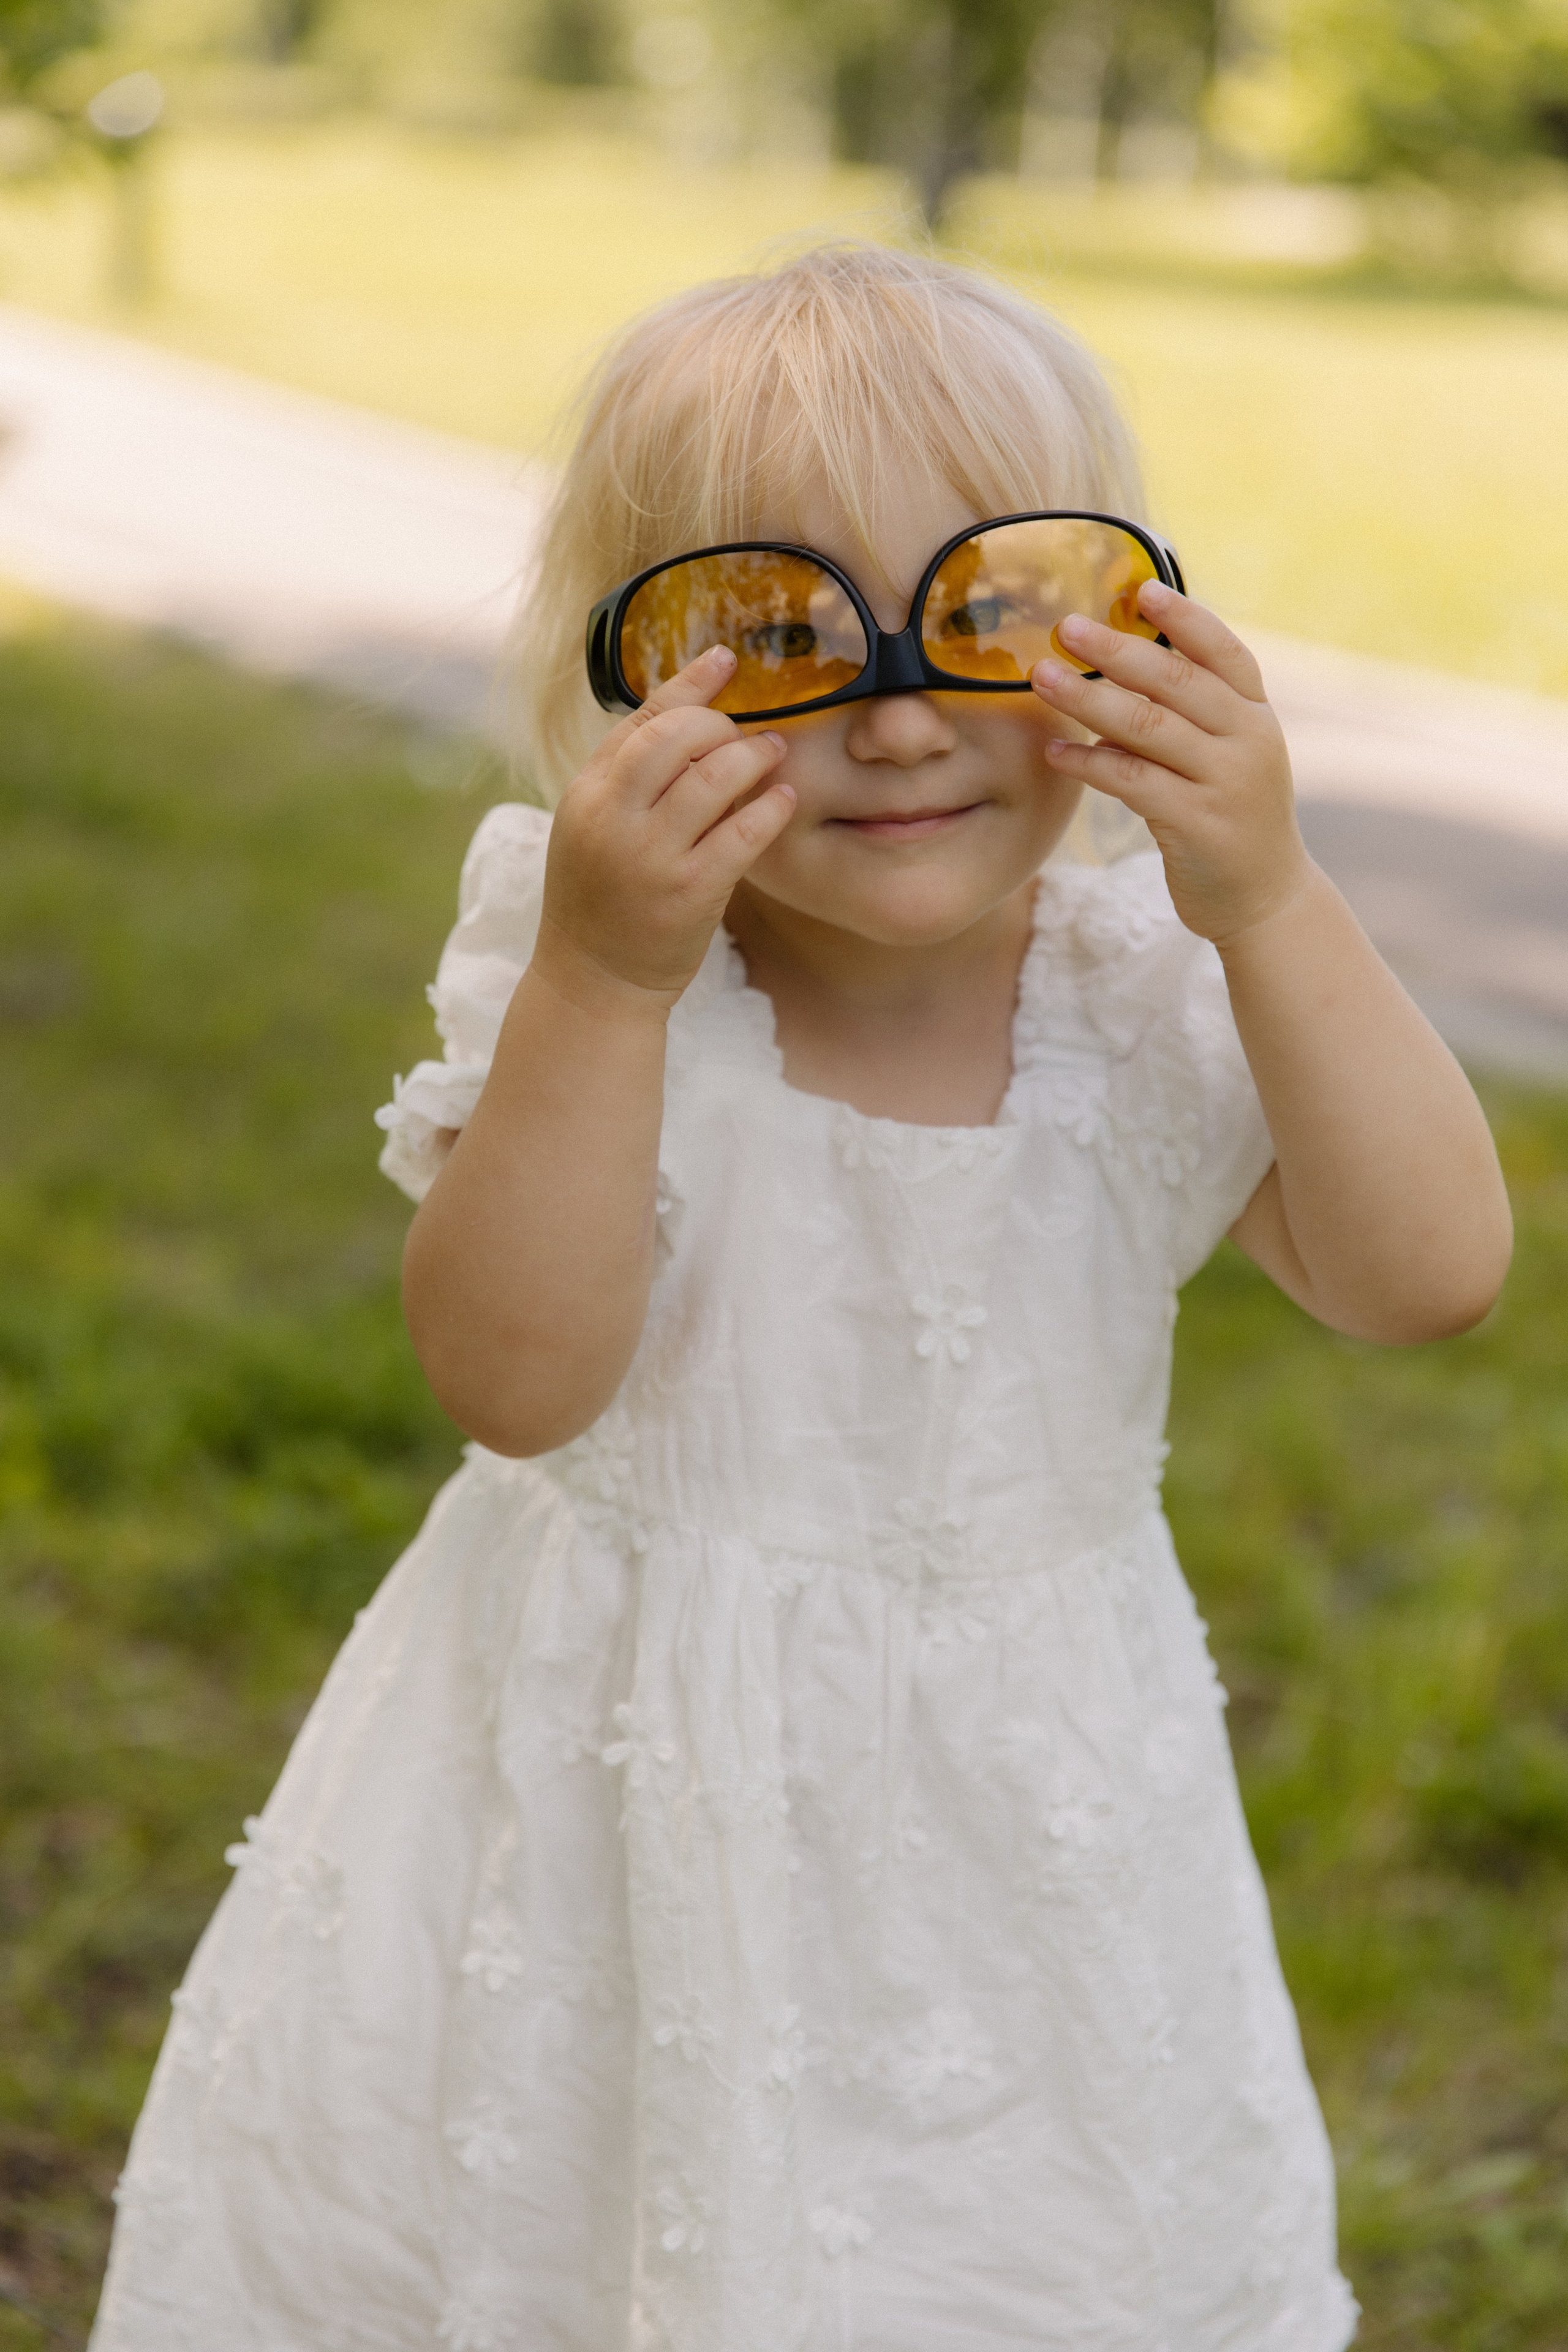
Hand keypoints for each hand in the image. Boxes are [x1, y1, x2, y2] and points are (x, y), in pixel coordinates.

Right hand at [534, 646, 795, 1011]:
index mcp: (587, 794)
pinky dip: (770, 808)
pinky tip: (785, 800)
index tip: (726, 659)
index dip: (688, 684)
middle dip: (721, 723)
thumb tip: (690, 724)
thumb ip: (628, 780)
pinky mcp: (690, 892)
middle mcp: (613, 818)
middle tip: (747, 732)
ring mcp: (651, 855)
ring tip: (774, 755)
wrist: (593, 982)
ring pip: (713, 777)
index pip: (640, 718)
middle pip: (677, 736)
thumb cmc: (602, 901)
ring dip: (753, 757)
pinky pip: (743, 832)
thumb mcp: (593, 830)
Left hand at [1032, 582, 1309, 946]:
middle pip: (1176, 681)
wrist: (1265, 899)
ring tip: (1041, 678)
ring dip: (1087, 699)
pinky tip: (1055, 753)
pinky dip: (1091, 763)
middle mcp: (1248, 740)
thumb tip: (1119, 668)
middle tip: (1065, 628)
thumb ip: (1192, 714)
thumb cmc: (1231, 818)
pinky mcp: (1198, 825)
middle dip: (1115, 650)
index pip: (1223, 652)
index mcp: (1256, 714)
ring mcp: (1226, 783)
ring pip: (1147, 727)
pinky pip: (1133, 782)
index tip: (1139, 589)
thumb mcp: (1229, 756)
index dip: (1183, 617)